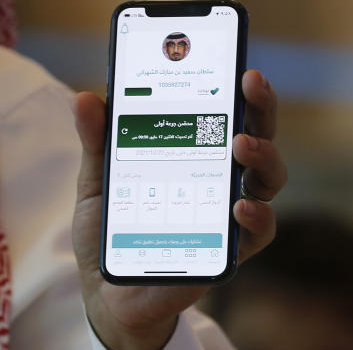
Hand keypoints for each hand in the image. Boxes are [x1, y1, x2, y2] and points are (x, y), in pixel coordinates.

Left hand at [71, 69, 286, 349]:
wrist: (106, 290)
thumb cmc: (110, 227)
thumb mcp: (97, 178)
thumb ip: (96, 140)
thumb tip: (85, 96)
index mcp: (192, 152)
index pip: (224, 112)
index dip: (238, 87)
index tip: (240, 62)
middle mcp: (219, 178)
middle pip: (256, 136)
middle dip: (260, 107)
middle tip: (251, 82)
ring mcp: (227, 214)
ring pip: (267, 179)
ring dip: (262, 155)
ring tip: (241, 143)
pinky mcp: (228, 251)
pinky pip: (257, 232)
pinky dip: (255, 217)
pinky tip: (239, 207)